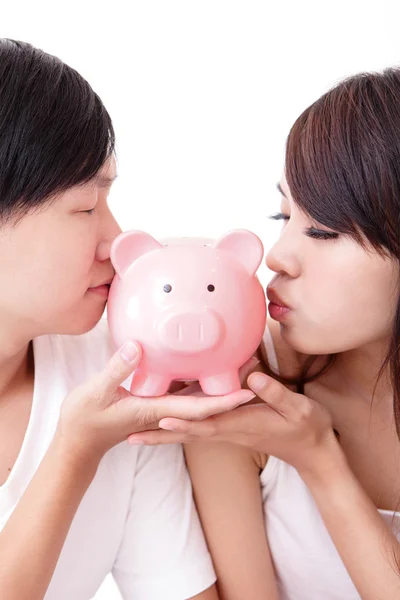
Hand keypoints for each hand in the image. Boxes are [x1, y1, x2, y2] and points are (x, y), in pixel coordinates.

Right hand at [56, 340, 255, 463]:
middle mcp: (163, 412)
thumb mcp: (95, 392)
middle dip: (232, 391)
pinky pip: (182, 395)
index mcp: (156, 410)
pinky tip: (205, 371)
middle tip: (258, 372)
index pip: (199, 407)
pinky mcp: (153, 406)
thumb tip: (138, 346)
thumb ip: (118, 369)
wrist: (76, 444)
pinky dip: (199, 385)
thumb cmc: (83, 420)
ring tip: (241, 367)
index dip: (225, 401)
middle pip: (206, 403)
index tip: (251, 392)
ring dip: (219, 387)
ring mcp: (159, 410)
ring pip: (197, 399)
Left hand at [127, 370, 339, 475]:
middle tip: (130, 434)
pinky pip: (201, 426)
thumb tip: (252, 378)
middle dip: (160, 434)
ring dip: (164, 432)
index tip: (159, 418)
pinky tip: (169, 416)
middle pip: (189, 433)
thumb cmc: (307, 427)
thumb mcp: (297, 407)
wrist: (313, 450)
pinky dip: (181, 424)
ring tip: (137, 430)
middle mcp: (230, 430)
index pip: (207, 425)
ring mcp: (230, 431)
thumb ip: (274, 392)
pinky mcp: (232, 428)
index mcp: (242, 425)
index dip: (183, 422)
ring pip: (191, 431)